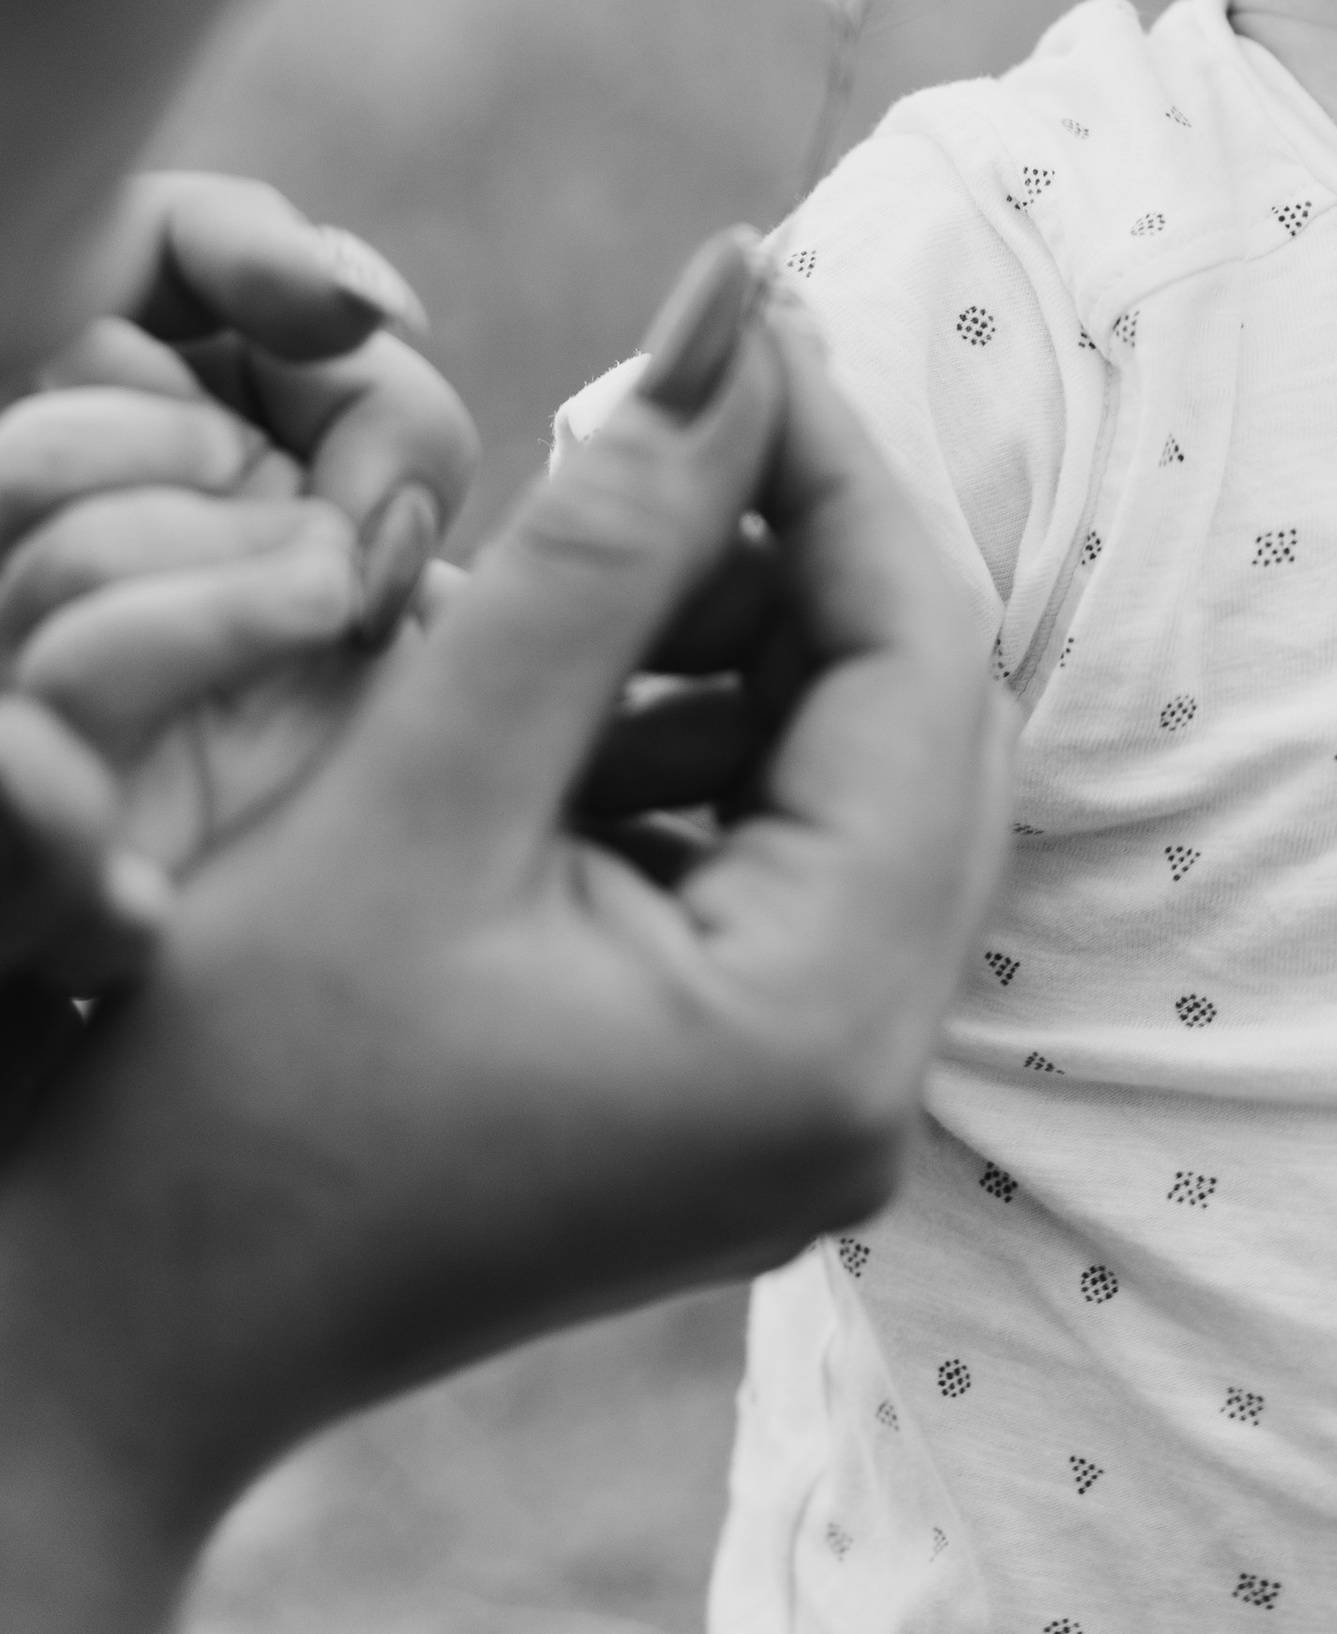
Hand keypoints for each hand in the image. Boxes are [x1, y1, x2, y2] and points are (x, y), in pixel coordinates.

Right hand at [0, 227, 1009, 1551]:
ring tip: (601, 531)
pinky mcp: (753, 1092)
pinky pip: (785, 854)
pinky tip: (589, 663)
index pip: (922, 661)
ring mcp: (820, 1099)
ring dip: (747, 631)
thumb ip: (605, 532)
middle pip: (916, 715)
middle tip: (669, 406)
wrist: (115, 1339)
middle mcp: (871, 1082)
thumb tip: (739, 295)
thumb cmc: (226, 1086)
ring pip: (853, 772)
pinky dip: (708, 737)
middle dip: (801, 540)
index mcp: (826, 1027)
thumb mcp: (423, 773)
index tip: (738, 318)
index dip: (835, 463)